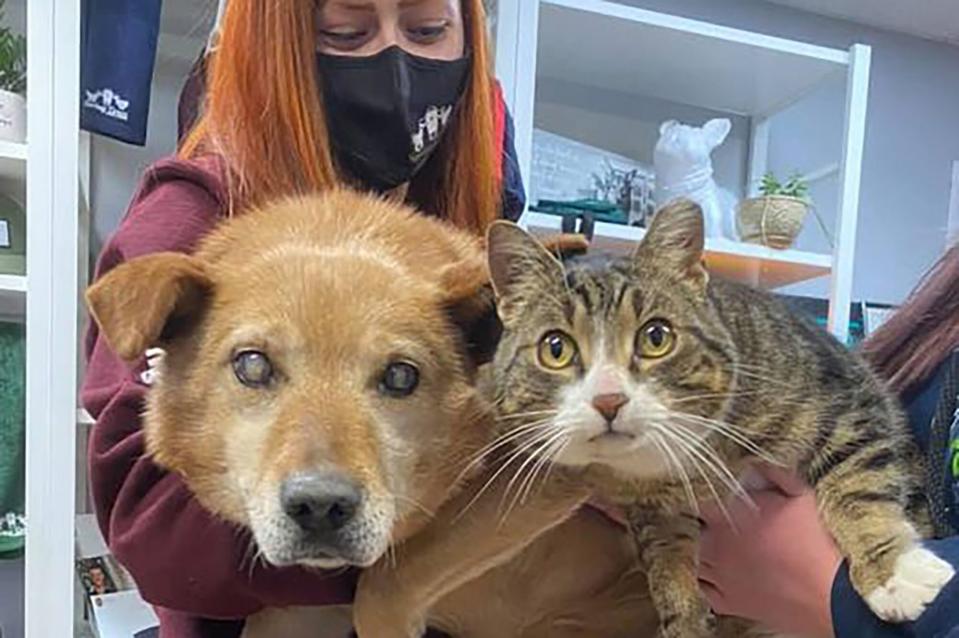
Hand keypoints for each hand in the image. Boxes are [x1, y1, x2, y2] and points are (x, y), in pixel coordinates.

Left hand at [697, 465, 841, 637]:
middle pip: (702, 530)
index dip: (716, 500)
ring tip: (736, 553)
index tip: (728, 502)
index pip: (703, 500)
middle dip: (716, 527)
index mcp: (727, 515)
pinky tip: (730, 577)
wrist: (832, 594)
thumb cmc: (818, 542)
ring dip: (712, 554)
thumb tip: (756, 464)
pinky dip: (714, 582)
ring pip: (702, 560)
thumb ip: (774, 474)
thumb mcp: (801, 495)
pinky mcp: (728, 604)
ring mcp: (720, 576)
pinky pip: (706, 589)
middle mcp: (715, 545)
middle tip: (740, 528)